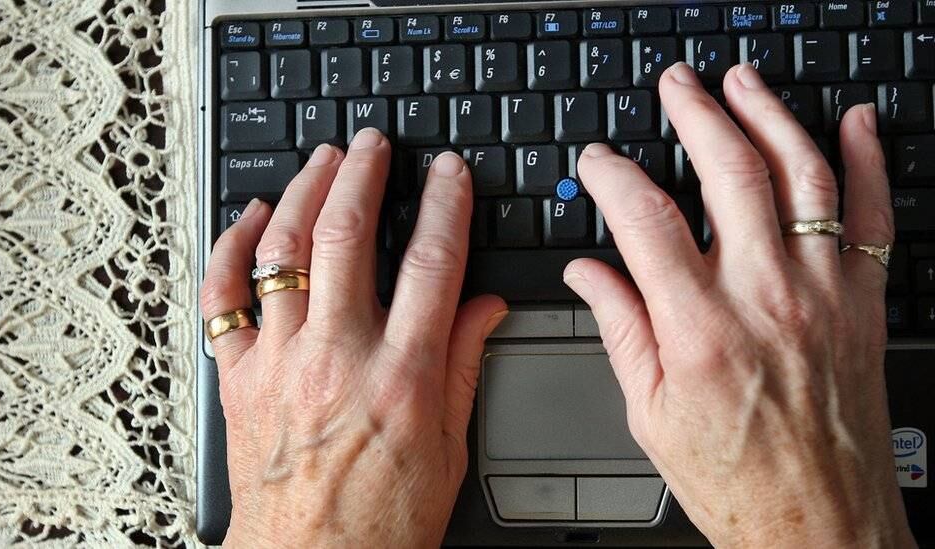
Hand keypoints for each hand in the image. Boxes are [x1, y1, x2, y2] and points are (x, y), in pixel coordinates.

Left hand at [200, 129, 506, 547]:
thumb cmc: (380, 522)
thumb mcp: (448, 447)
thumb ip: (462, 364)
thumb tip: (486, 306)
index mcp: (400, 376)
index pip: (431, 264)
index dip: (444, 206)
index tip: (448, 173)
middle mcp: (337, 357)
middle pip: (347, 237)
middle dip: (362, 174)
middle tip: (373, 144)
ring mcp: (280, 363)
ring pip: (284, 252)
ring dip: (304, 192)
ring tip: (322, 159)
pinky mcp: (239, 377)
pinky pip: (223, 297)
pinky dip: (232, 248)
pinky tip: (251, 217)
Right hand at [564, 62, 914, 547]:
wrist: (821, 525)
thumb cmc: (737, 479)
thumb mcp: (651, 414)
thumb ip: (620, 329)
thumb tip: (588, 273)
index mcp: (698, 329)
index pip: (645, 219)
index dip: (614, 175)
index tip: (599, 160)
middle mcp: (764, 298)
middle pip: (729, 174)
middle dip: (697, 113)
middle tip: (677, 84)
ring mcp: (823, 293)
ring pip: (801, 175)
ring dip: (769, 115)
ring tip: (743, 80)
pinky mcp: (863, 302)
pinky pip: (872, 214)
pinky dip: (866, 159)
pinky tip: (854, 122)